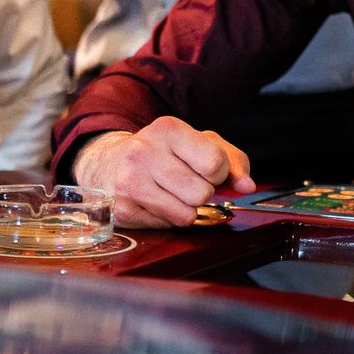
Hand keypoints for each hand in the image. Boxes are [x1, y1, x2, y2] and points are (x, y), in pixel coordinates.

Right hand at [71, 119, 254, 227]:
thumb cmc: (162, 153)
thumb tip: (246, 186)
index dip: (219, 173)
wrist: (107, 164)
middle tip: (185, 183)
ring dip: (187, 209)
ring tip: (172, 194)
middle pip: (202, 193)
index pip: (215, 163)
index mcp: (167, 129)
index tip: (205, 170)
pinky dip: (168, 218)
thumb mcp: (198, 144)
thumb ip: (232, 161)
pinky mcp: (123, 208)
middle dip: (202, 193)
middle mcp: (144, 151)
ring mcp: (130, 181)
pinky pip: (167, 224)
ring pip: (187, 213)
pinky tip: (155, 202)